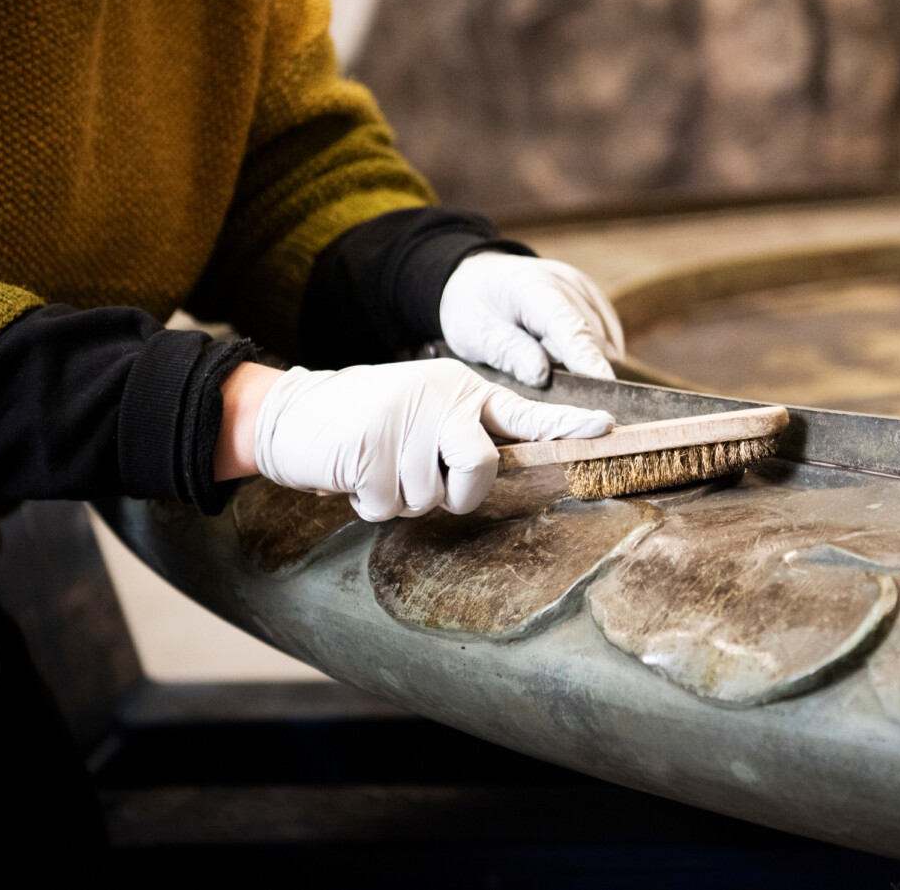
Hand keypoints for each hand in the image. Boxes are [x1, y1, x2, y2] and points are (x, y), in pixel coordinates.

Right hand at [252, 359, 612, 520]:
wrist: (294, 414)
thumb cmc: (368, 423)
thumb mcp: (423, 415)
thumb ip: (462, 437)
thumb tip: (488, 477)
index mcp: (463, 392)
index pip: (524, 412)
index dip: (565, 425)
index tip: (606, 428)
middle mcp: (442, 399)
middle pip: (481, 469)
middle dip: (459, 493)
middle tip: (425, 482)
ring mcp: (405, 419)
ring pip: (429, 499)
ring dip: (400, 498)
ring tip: (377, 467)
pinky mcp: (370, 445)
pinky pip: (388, 507)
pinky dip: (368, 503)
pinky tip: (354, 474)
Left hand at [440, 253, 624, 386]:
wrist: (477, 278)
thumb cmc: (474, 309)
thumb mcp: (475, 334)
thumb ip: (508, 352)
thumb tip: (541, 376)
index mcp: (530, 286)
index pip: (567, 325)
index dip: (586, 356)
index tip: (604, 383)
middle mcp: (564, 281)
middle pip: (588, 336)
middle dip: (572, 365)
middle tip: (537, 371)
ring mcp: (582, 286)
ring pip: (601, 337)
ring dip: (578, 358)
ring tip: (544, 353)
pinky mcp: (592, 296)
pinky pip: (606, 334)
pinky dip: (590, 351)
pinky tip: (566, 354)